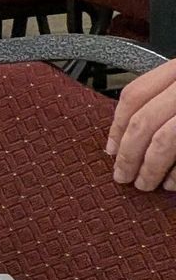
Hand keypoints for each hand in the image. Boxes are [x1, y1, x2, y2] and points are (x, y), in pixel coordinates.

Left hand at [108, 57, 175, 189]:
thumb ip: (163, 99)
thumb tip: (124, 139)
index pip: (135, 95)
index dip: (117, 125)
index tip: (109, 150)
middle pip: (144, 121)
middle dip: (128, 154)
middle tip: (122, 176)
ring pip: (163, 141)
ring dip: (149, 168)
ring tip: (144, 184)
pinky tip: (171, 183)